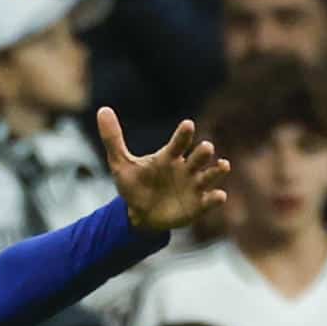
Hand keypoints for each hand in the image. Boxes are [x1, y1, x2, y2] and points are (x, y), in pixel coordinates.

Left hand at [100, 109, 230, 231]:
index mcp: (169, 156)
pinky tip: (219, 196)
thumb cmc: (134, 185)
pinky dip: (215, 198)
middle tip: (206, 147)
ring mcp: (193, 186)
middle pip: (198, 157)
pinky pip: (209, 201)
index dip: (183, 135)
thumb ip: (113, 139)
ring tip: (223, 165)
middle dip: (203, 153)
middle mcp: (186, 168)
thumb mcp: (120, 164)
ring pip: (209, 176)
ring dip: (216, 171)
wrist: (139, 215)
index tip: (188, 125)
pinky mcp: (197, 205)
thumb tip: (102, 110)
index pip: (179, 142)